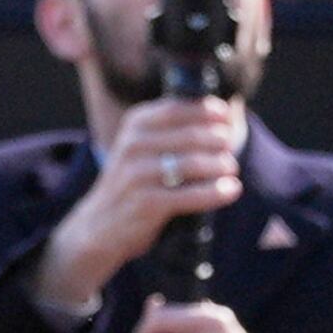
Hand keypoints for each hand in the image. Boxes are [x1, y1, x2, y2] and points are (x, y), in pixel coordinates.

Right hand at [34, 98, 244, 319]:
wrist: (100, 224)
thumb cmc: (135, 181)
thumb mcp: (144, 146)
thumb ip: (174, 130)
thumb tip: (224, 114)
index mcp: (135, 125)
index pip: (177, 108)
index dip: (208, 111)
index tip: (227, 117)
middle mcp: (133, 145)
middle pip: (191, 135)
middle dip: (219, 141)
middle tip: (229, 149)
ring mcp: (138, 174)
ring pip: (192, 164)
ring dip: (220, 165)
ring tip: (231, 168)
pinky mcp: (147, 202)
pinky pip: (190, 195)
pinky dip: (216, 192)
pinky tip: (231, 190)